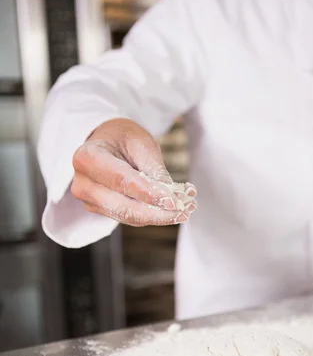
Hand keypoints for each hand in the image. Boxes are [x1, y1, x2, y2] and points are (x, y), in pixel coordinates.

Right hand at [71, 118, 196, 226]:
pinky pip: (129, 217)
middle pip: (124, 206)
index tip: (175, 201)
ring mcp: (90, 200)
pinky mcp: (101, 210)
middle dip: (158, 212)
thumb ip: (154, 170)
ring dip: (158, 217)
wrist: (107, 143)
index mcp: (87, 158)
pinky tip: (171, 211)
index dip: (150, 194)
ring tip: (185, 210)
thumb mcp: (141, 143)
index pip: (123, 181)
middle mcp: (83, 183)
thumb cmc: (123, 138)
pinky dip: (151, 216)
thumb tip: (173, 197)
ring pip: (128, 216)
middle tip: (186, 210)